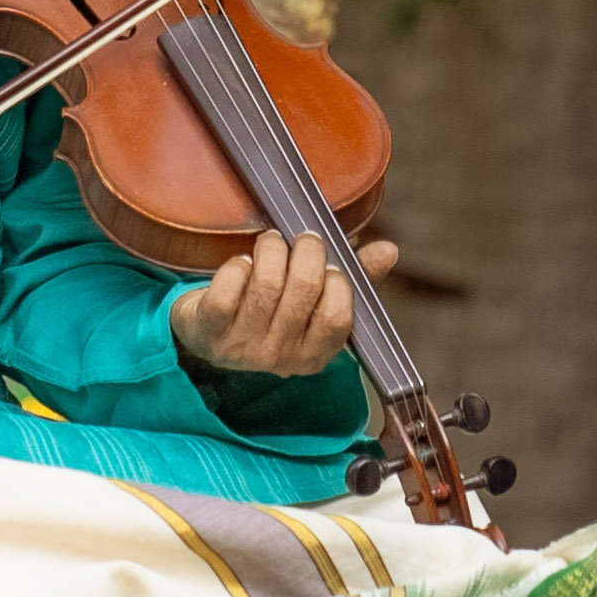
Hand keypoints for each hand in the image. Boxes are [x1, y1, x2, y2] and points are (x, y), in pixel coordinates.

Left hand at [173, 230, 398, 378]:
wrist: (208, 333)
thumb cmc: (270, 310)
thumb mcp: (314, 301)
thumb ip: (355, 278)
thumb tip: (388, 251)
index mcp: (313, 353)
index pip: (338, 318)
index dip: (337, 282)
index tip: (328, 264)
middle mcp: (280, 356)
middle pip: (304, 289)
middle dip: (306, 250)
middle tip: (301, 239)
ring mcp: (243, 347)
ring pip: (267, 283)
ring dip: (271, 249)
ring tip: (270, 243)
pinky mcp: (210, 330)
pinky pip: (229, 289)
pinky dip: (237, 266)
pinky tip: (241, 265)